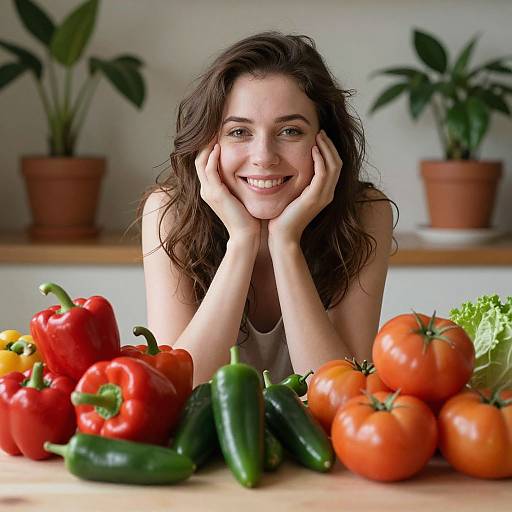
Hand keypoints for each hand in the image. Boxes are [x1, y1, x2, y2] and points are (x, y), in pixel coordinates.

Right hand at [195, 141, 260, 242]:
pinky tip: (219, 147)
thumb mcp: (240, 196)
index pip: (204, 164)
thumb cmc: (248, 217)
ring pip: (201, 162)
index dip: (208, 148)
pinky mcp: (215, 193)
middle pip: (198, 160)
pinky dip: (212, 157)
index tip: (218, 135)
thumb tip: (250, 172)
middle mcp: (206, 190)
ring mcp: (208, 192)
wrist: (246, 234)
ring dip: (207, 146)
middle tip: (214, 128)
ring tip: (214, 132)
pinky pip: (209, 170)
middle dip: (205, 143)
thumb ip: (239, 184)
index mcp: (210, 190)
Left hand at [268, 129, 342, 246]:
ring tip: (318, 135)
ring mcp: (323, 196)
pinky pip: (323, 173)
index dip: (329, 150)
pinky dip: (320, 159)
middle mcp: (327, 194)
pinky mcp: (315, 198)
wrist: (282, 236)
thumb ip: (298, 182)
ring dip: (326, 148)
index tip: (319, 136)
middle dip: (330, 145)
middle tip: (320, 131)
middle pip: (337, 163)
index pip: (334, 166)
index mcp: (324, 193)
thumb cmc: (283, 217)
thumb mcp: (293, 195)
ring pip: (333, 166)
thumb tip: (290, 168)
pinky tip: (312, 149)